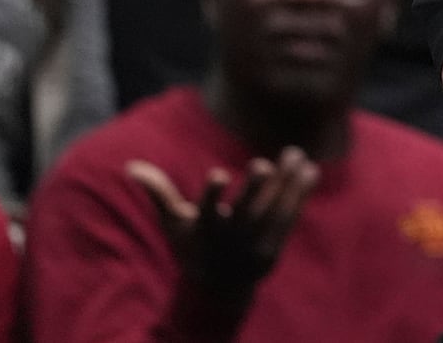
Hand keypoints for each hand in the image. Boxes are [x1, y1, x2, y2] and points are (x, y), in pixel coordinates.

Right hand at [127, 147, 319, 306]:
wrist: (217, 289)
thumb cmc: (193, 245)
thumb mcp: (174, 223)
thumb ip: (159, 193)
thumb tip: (132, 166)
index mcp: (204, 232)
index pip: (207, 212)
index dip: (212, 195)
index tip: (218, 174)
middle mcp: (230, 241)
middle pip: (245, 215)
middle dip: (254, 190)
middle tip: (263, 164)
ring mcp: (254, 248)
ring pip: (272, 214)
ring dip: (286, 184)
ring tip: (295, 154)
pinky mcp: (273, 250)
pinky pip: (289, 221)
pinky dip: (300, 196)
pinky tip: (310, 170)